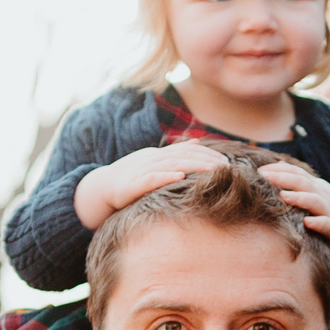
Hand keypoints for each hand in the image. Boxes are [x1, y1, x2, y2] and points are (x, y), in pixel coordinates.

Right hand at [73, 144, 228, 229]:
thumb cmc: (131, 178)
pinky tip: (180, 177)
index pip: (188, 150)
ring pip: (172, 165)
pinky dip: (165, 176)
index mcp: (160, 155)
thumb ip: (176, 153)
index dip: (207, 153)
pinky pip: (151, 179)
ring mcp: (142, 170)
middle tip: (228, 165)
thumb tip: (197, 141)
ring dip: (194, 166)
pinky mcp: (133, 184)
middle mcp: (153, 159)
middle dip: (207, 159)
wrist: (101, 187)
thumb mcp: (155, 163)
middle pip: (184, 155)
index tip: (227, 160)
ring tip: (213, 170)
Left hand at [256, 159, 329, 264]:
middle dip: (283, 178)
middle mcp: (322, 195)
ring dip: (299, 198)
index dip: (279, 169)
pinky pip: (327, 224)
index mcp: (315, 186)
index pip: (296, 173)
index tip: (259, 171)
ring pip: (315, 201)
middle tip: (264, 177)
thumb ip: (297, 181)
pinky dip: (318, 222)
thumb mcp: (313, 192)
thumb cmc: (326, 210)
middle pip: (303, 183)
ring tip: (283, 196)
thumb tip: (277, 166)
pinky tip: (307, 222)